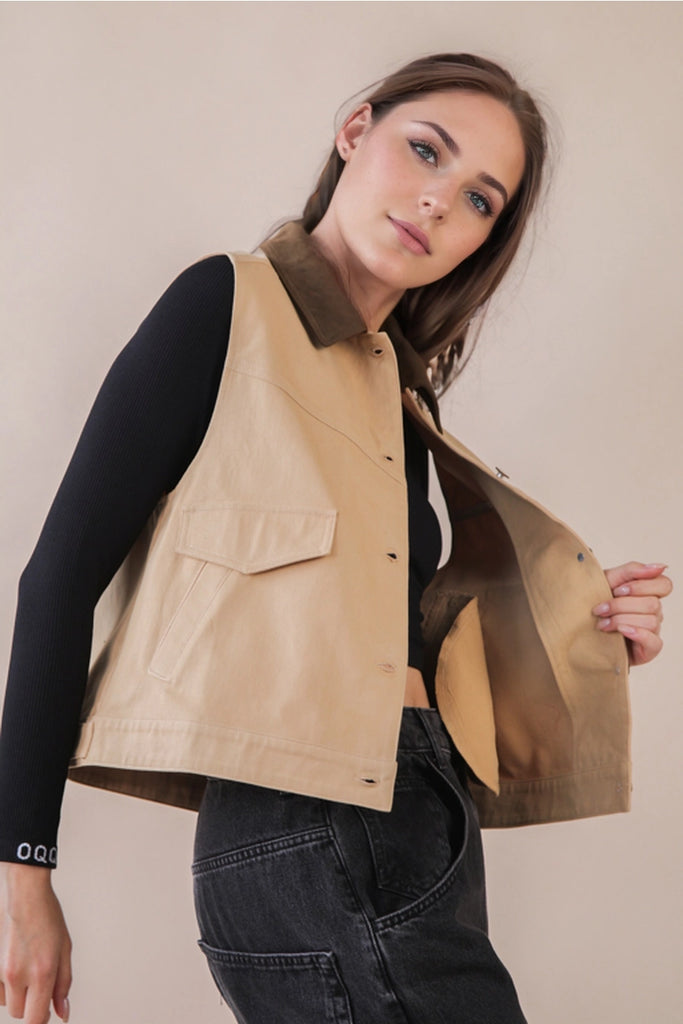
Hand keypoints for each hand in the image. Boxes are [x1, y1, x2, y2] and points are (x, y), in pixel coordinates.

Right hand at [0, 863, 70, 1022]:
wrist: (24, 895)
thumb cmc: (47, 917)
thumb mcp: (64, 949)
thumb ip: (63, 984)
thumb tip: (62, 1013)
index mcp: (42, 972)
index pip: (35, 1019)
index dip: (42, 1019)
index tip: (46, 1012)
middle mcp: (18, 975)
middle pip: (20, 1014)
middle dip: (31, 1005)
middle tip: (39, 985)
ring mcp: (1, 971)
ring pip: (7, 1002)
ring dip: (17, 995)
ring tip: (27, 969)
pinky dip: (5, 985)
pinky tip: (15, 966)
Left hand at [594, 562, 671, 666]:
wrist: (581, 632)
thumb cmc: (596, 605)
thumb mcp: (607, 582)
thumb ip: (632, 571)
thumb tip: (660, 567)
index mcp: (647, 593)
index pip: (664, 585)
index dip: (642, 586)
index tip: (617, 589)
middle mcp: (654, 611)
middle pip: (652, 603)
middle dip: (621, 605)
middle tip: (600, 609)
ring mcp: (653, 630)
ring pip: (650, 621)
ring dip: (621, 620)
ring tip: (602, 624)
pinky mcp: (649, 649)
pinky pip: (653, 641)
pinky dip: (636, 634)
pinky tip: (621, 631)